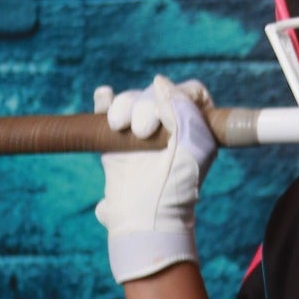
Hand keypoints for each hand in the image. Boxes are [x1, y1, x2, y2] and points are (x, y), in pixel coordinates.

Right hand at [93, 73, 217, 284]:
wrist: (144, 216)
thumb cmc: (176, 187)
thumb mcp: (194, 147)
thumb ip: (186, 111)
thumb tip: (160, 82)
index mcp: (195, 129)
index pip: (190, 94)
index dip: (177, 94)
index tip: (168, 113)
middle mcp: (169, 128)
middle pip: (155, 93)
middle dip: (145, 105)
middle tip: (143, 131)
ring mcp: (141, 133)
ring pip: (130, 99)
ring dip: (123, 105)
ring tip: (120, 127)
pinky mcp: (116, 141)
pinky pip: (107, 109)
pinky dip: (104, 100)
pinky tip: (103, 97)